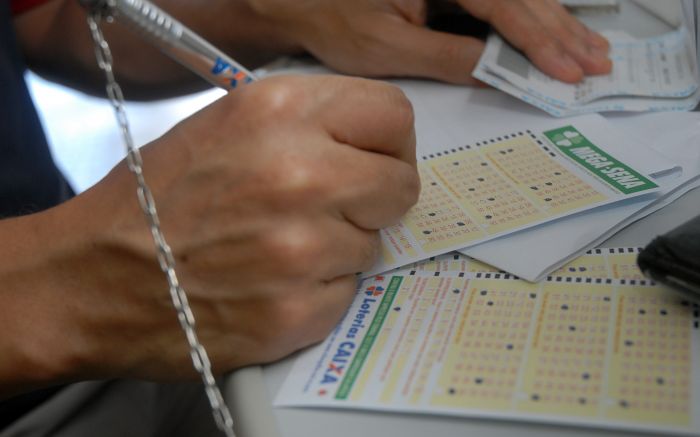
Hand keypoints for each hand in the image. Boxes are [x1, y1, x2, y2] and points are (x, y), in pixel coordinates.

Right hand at [7, 75, 418, 385]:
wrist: (93, 277)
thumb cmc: (154, 201)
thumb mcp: (227, 125)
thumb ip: (306, 124)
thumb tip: (368, 144)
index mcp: (278, 113)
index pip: (393, 116)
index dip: (389, 143)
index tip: (374, 160)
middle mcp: (299, 174)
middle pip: (400, 184)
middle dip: (373, 199)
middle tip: (331, 209)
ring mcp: (303, 248)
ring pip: (374, 244)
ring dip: (339, 248)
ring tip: (277, 248)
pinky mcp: (299, 310)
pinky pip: (347, 293)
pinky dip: (318, 291)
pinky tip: (271, 284)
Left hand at [248, 0, 610, 83]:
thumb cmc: (330, 16)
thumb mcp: (387, 46)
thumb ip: (448, 58)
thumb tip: (497, 73)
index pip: (503, 3)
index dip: (540, 40)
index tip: (568, 69)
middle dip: (560, 30)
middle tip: (594, 62)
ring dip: (553, 22)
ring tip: (586, 49)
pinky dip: (526, 19)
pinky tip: (550, 33)